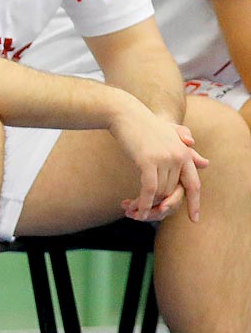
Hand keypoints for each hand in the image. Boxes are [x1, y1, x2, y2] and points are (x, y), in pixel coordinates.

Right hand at [109, 106, 205, 222]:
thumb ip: (187, 149)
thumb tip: (206, 164)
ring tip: (132, 209)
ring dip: (147, 204)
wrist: (126, 113)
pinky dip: (143, 202)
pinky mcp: (147, 161)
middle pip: (172, 191)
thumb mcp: (170, 135)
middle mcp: (178, 157)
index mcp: (185, 152)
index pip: (194, 184)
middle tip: (145, 213)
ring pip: (159, 192)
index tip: (195, 219)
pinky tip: (136, 210)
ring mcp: (164, 159)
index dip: (194, 203)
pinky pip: (149, 189)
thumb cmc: (145, 124)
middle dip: (159, 204)